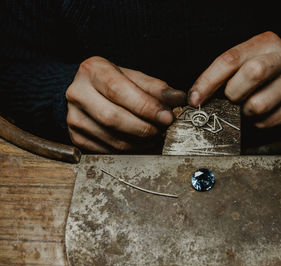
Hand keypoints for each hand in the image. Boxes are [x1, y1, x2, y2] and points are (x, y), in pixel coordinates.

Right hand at [66, 56, 185, 152]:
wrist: (86, 92)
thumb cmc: (113, 83)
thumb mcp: (134, 77)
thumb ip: (156, 88)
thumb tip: (179, 98)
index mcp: (92, 71)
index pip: (119, 91)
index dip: (145, 107)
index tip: (167, 117)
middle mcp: (77, 93)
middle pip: (113, 118)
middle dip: (144, 128)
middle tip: (163, 130)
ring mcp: (73, 118)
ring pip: (112, 139)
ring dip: (140, 143)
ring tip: (156, 138)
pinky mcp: (76, 138)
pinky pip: (107, 151)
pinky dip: (129, 151)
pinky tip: (142, 145)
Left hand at [188, 31, 280, 127]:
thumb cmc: (263, 72)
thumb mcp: (246, 60)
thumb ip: (225, 72)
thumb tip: (196, 98)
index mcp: (266, 42)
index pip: (231, 59)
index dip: (208, 81)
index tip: (195, 99)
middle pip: (252, 74)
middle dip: (233, 94)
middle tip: (232, 99)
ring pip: (258, 104)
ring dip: (244, 112)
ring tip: (247, 106)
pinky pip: (267, 122)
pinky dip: (257, 123)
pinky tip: (261, 113)